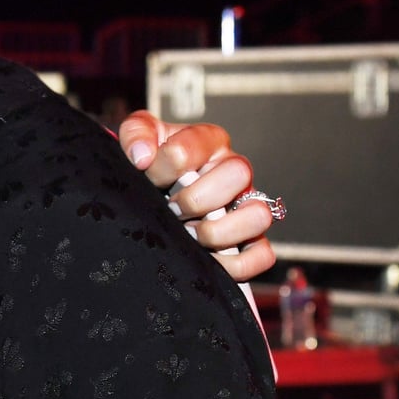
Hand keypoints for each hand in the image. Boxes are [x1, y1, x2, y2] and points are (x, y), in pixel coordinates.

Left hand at [117, 111, 275, 281]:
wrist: (154, 193)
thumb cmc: (153, 164)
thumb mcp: (138, 137)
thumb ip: (136, 134)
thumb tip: (143, 156)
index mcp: (208, 142)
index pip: (192, 145)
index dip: (164, 166)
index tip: (149, 177)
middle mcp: (233, 172)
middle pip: (239, 173)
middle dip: (195, 198)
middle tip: (172, 209)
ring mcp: (246, 206)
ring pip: (259, 215)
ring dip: (217, 232)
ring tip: (189, 235)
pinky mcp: (251, 241)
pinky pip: (262, 256)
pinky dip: (235, 265)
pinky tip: (204, 260)